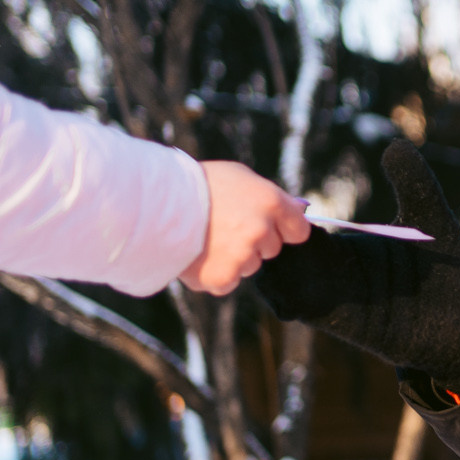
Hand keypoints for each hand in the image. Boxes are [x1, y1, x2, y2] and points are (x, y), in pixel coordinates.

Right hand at [179, 161, 310, 294]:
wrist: (157, 203)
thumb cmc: (199, 185)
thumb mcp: (240, 177)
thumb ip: (271, 196)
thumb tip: (301, 209)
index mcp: (270, 202)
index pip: (299, 230)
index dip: (284, 228)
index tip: (270, 226)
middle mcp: (261, 230)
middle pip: (272, 249)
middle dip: (254, 241)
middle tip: (225, 226)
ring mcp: (244, 256)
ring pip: (250, 266)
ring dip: (235, 258)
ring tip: (207, 238)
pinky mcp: (224, 277)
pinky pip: (228, 282)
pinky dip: (216, 274)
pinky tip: (200, 255)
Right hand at [257, 140, 459, 392]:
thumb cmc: (448, 270)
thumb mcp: (430, 218)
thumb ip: (414, 182)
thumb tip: (395, 144)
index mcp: (349, 245)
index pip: (303, 228)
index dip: (285, 213)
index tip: (278, 199)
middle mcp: (336, 270)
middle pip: (287, 251)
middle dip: (269, 238)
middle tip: (264, 224)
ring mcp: (336, 296)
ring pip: (287, 279)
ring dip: (274, 265)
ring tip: (270, 250)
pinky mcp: (341, 321)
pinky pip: (303, 308)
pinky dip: (287, 296)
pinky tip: (285, 281)